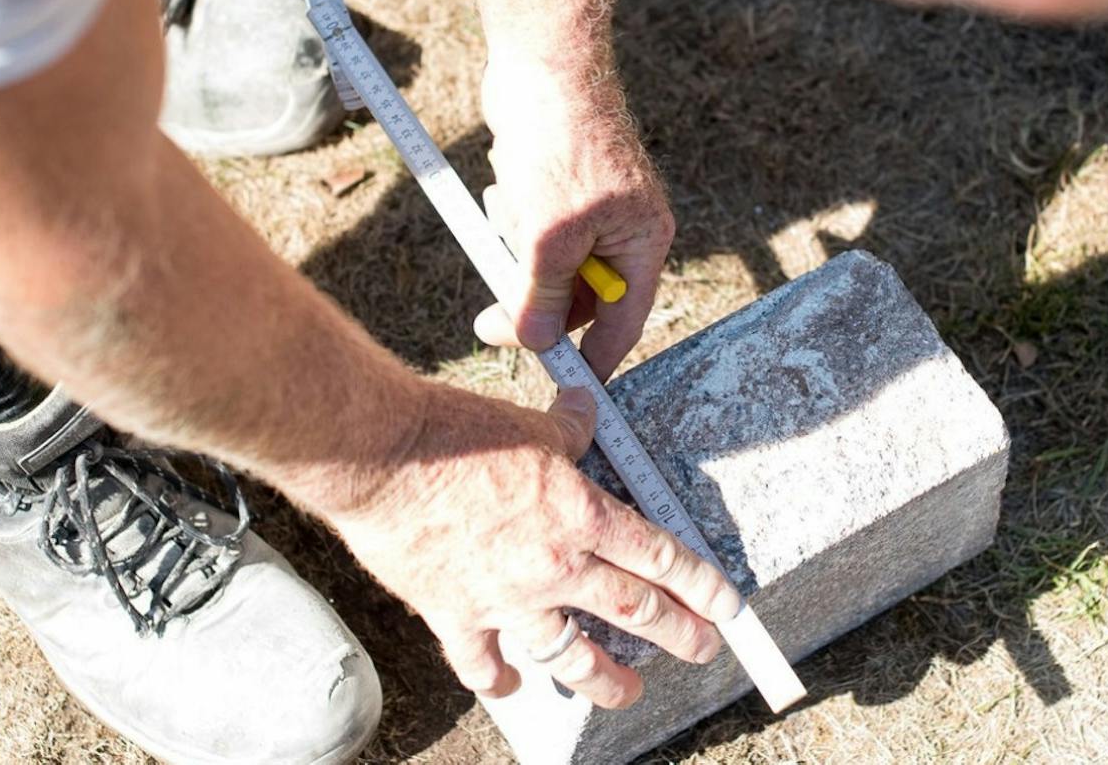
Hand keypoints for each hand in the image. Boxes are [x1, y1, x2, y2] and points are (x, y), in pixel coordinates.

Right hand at [332, 385, 741, 707]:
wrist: (382, 456)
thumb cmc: (455, 432)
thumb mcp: (530, 426)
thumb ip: (567, 432)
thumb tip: (585, 413)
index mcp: (581, 516)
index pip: (659, 557)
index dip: (700, 585)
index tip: (725, 608)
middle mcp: (554, 566)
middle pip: (632, 611)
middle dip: (677, 635)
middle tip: (702, 651)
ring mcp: (506, 599)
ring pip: (569, 656)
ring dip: (604, 680)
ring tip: (627, 693)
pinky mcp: (456, 615)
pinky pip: (482, 662)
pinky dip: (498, 679)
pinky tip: (510, 687)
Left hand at [476, 58, 672, 379]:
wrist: (541, 63)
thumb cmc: (560, 141)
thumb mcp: (548, 236)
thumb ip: (543, 297)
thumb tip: (536, 345)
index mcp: (644, 242)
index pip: (623, 322)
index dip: (592, 359)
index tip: (560, 389)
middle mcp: (626, 229)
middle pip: (578, 299)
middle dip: (533, 297)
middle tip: (489, 318)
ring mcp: (592, 209)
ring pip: (546, 265)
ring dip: (517, 249)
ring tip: (510, 206)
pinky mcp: (559, 189)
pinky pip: (531, 231)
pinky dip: (512, 218)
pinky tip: (508, 183)